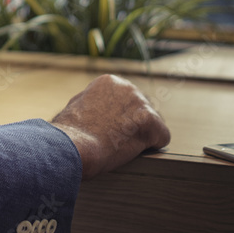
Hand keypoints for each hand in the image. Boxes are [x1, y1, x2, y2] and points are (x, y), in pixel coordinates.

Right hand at [50, 74, 169, 178]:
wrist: (75, 144)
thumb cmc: (71, 132)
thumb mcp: (77, 106)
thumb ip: (93, 102)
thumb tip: (95, 106)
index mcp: (109, 82)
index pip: (128, 100)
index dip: (122, 118)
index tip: (112, 129)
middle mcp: (127, 86)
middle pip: (143, 109)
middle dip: (135, 125)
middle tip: (121, 140)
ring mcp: (139, 102)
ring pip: (154, 123)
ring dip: (144, 135)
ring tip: (125, 146)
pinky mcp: (149, 120)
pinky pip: (162, 137)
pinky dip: (153, 147)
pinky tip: (137, 150)